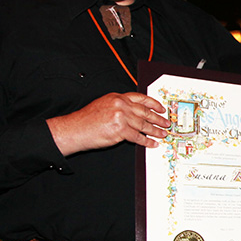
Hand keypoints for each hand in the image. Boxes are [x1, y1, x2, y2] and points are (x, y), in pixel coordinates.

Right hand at [47, 92, 169, 155]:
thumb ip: (119, 107)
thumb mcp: (103, 105)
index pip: (140, 98)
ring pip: (143, 125)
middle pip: (145, 112)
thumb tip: (136, 114)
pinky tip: (152, 144)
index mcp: (117, 97)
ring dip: (155, 131)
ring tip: (163, 134)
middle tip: (166, 123)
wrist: (74, 129)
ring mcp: (121, 116)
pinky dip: (146, 141)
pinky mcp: (120, 129)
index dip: (153, 103)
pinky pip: (137, 137)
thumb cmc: (86, 120)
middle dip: (158, 119)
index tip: (161, 108)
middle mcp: (120, 104)